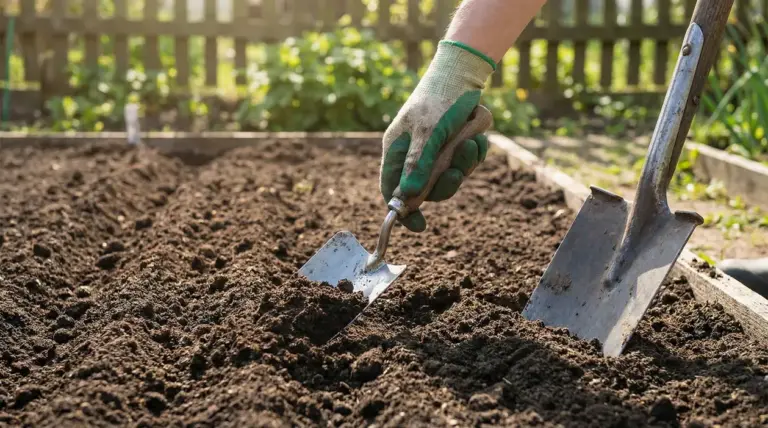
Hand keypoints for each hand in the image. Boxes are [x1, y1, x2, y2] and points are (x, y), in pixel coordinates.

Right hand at [380, 41, 495, 231]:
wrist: (465, 74)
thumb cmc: (439, 100)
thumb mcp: (429, 133)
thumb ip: (419, 166)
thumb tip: (408, 199)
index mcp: (397, 150)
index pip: (391, 190)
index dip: (403, 210)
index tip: (419, 226)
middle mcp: (413, 154)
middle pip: (425, 189)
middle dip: (445, 182)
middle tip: (457, 172)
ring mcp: (435, 151)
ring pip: (450, 177)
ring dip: (464, 164)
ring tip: (472, 142)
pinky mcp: (455, 146)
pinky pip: (465, 164)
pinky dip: (475, 154)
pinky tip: (479, 137)